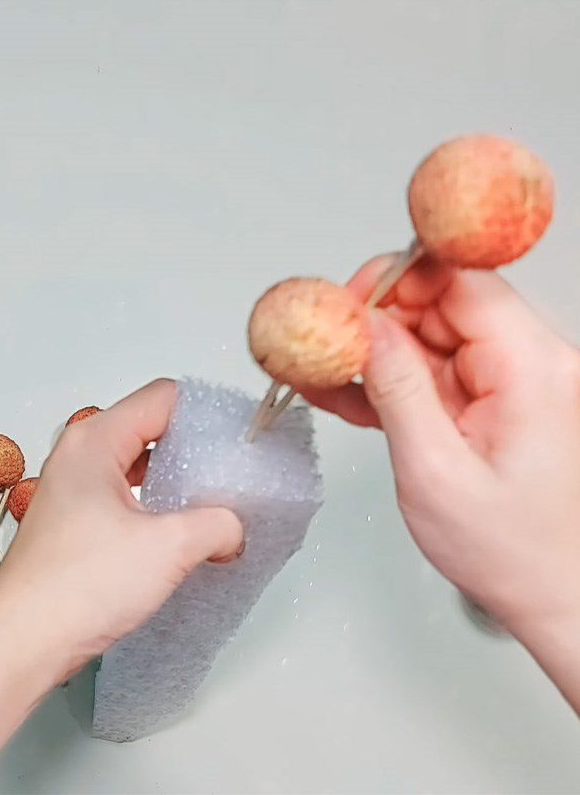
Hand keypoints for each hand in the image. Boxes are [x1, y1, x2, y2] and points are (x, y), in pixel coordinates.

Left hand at [0, 379, 241, 794]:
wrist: (20, 643)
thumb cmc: (83, 583)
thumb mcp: (169, 547)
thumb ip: (217, 524)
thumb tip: (234, 529)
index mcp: (97, 439)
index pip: (163, 398)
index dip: (206, 413)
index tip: (240, 440)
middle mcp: (81, 453)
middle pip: (151, 427)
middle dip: (195, 447)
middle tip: (234, 474)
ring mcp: (74, 487)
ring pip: (138, 464)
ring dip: (177, 481)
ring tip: (215, 505)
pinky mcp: (74, 521)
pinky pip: (125, 495)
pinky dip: (157, 504)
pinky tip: (182, 532)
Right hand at [302, 256, 579, 708]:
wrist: (551, 595)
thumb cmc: (513, 550)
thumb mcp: (435, 470)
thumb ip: (397, 388)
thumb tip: (363, 327)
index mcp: (530, 369)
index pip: (461, 280)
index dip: (397, 279)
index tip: (349, 302)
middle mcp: (526, 364)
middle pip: (438, 303)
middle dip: (374, 321)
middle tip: (324, 347)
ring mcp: (506, 381)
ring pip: (425, 336)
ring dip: (372, 355)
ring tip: (323, 377)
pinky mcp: (486, 400)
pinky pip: (428, 371)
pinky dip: (386, 381)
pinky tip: (347, 394)